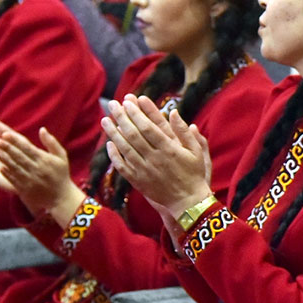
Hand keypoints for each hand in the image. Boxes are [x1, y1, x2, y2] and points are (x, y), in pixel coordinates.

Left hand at [102, 94, 211, 216]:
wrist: (188, 202)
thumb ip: (184, 132)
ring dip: (113, 133)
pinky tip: (109, 144)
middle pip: (133, 134)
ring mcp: (145, 171)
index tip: (129, 101)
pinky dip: (114, 155)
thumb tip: (173, 112)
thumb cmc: (194, 174)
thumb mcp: (196, 151)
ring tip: (105, 119)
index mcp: (169, 149)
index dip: (137, 113)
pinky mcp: (138, 182)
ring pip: (125, 148)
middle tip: (113, 104)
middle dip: (122, 117)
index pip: (148, 127)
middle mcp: (155, 159)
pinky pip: (123, 167)